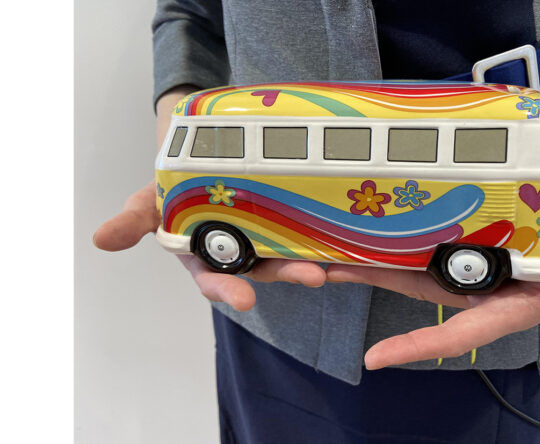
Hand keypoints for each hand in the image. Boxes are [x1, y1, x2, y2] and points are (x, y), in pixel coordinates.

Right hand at [92, 181, 325, 310]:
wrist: (196, 155)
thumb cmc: (169, 186)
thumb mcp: (147, 202)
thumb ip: (132, 221)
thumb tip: (101, 239)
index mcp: (204, 256)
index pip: (215, 279)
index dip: (227, 290)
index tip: (243, 299)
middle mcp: (238, 251)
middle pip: (264, 267)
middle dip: (286, 273)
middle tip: (312, 278)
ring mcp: (263, 233)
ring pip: (289, 248)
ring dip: (311, 254)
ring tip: (335, 259)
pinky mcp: (283, 215)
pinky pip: (303, 223)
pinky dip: (321, 229)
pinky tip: (344, 230)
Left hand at [326, 197, 539, 368]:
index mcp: (508, 306)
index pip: (457, 333)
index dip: (417, 345)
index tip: (375, 359)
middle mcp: (482, 288)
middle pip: (417, 290)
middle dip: (370, 281)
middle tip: (321, 274)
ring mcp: (474, 262)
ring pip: (414, 262)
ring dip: (374, 254)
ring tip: (328, 244)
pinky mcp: (472, 238)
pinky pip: (429, 236)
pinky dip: (401, 231)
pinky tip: (371, 220)